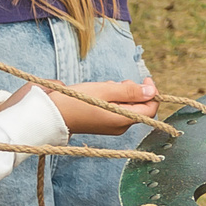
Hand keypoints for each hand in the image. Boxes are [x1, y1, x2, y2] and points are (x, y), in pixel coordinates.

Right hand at [41, 78, 158, 134]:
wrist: (53, 115)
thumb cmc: (77, 101)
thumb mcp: (105, 90)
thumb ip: (130, 91)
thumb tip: (152, 91)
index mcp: (123, 120)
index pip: (151, 108)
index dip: (152, 92)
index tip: (145, 78)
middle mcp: (121, 127)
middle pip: (140, 107)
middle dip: (134, 91)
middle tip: (117, 82)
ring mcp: (113, 127)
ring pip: (128, 107)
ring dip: (122, 94)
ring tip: (105, 87)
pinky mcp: (104, 125)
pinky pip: (117, 110)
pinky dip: (114, 100)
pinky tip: (100, 94)